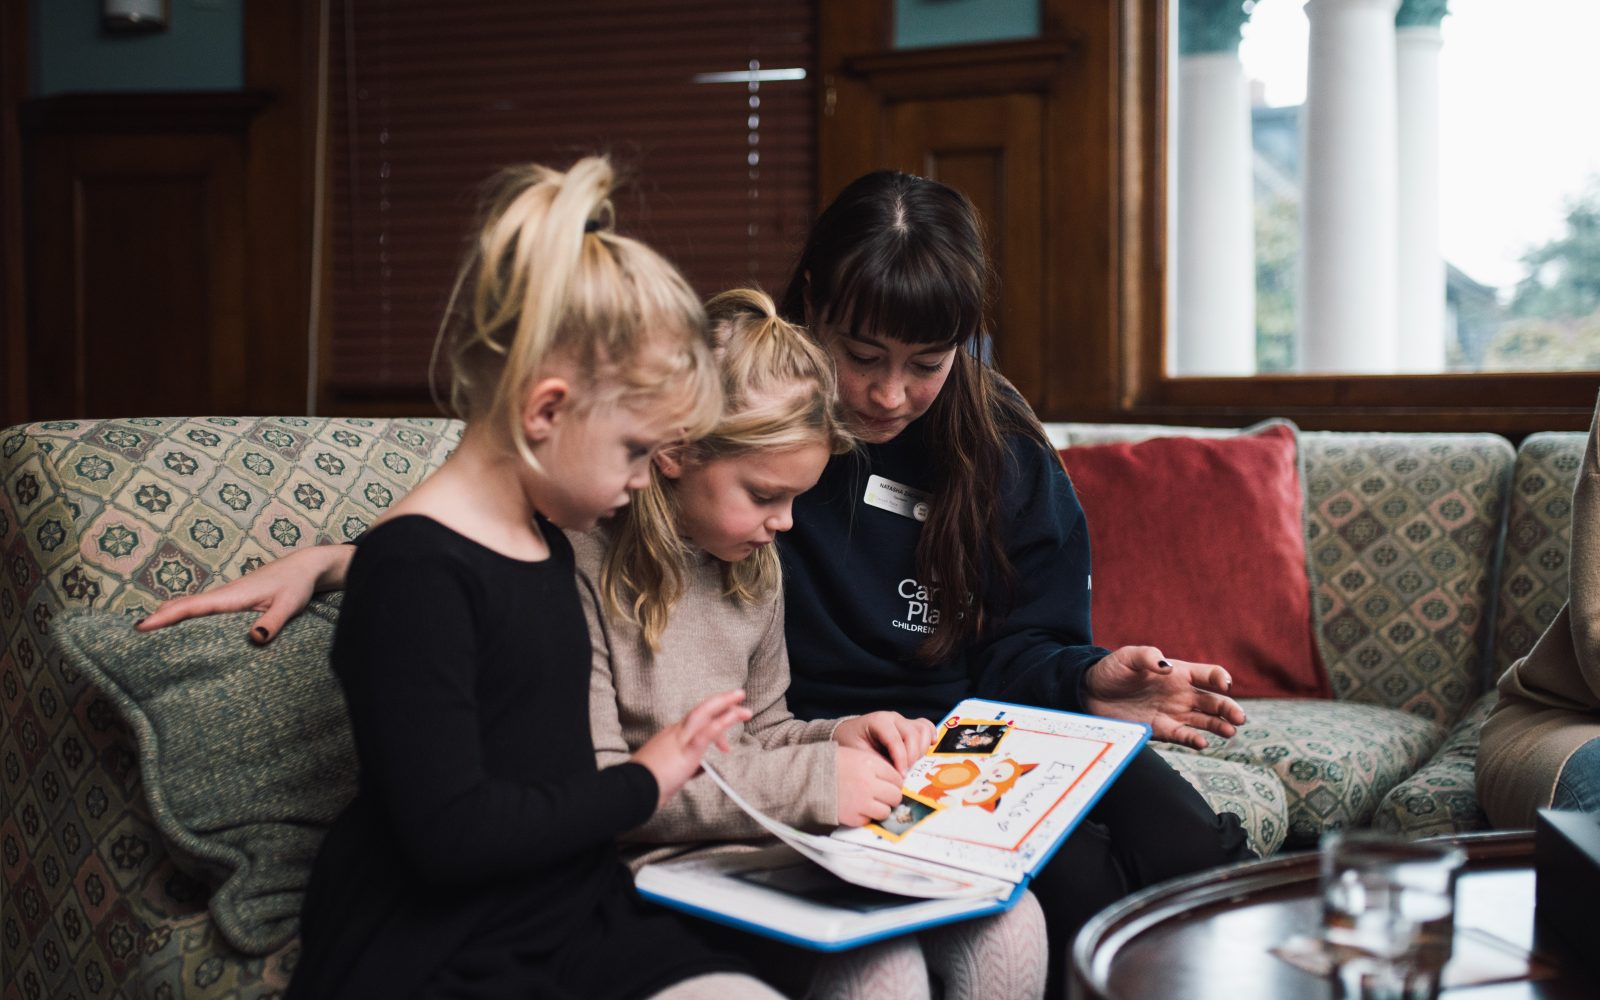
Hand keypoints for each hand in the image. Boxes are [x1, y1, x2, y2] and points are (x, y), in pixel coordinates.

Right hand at [134, 544, 354, 643]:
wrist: (306, 566)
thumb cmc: (297, 585)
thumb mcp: (289, 605)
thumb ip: (273, 623)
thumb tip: (254, 639)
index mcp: (231, 596)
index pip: (192, 607)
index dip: (165, 617)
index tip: (140, 627)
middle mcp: (223, 595)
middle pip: (183, 607)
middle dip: (156, 619)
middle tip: (127, 638)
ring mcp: (226, 598)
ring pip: (190, 608)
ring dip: (167, 619)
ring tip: (141, 637)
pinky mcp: (232, 602)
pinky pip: (201, 610)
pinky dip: (183, 617)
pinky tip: (175, 630)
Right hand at [632, 690, 750, 809]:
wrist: (631, 790)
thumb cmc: (646, 784)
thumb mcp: (669, 772)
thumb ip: (686, 767)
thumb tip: (701, 768)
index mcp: (671, 737)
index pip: (696, 724)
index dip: (714, 726)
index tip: (725, 746)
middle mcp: (675, 732)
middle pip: (701, 711)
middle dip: (722, 703)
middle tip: (740, 696)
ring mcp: (679, 739)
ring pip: (705, 714)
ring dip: (726, 707)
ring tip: (744, 707)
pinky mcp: (686, 750)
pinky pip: (707, 732)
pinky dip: (723, 722)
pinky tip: (735, 716)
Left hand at [833, 711, 936, 773]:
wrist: (848, 733)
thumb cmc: (852, 743)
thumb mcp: (860, 755)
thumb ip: (879, 763)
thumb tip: (897, 777)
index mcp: (878, 721)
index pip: (895, 740)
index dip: (901, 760)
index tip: (901, 776)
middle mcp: (893, 718)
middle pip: (913, 735)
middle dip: (912, 757)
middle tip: (905, 773)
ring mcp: (902, 720)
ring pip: (923, 730)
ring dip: (921, 750)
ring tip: (911, 764)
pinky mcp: (909, 726)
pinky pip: (926, 727)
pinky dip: (930, 737)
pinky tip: (927, 749)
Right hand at [834, 746, 903, 826]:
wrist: (807, 777)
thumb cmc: (831, 764)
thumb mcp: (856, 756)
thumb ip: (877, 767)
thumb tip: (895, 781)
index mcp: (870, 765)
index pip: (897, 778)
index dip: (894, 783)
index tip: (890, 785)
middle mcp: (868, 784)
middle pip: (895, 796)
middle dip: (891, 797)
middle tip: (883, 795)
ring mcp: (861, 802)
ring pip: (885, 811)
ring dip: (880, 808)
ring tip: (870, 803)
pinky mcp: (852, 817)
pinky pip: (869, 821)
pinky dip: (865, 816)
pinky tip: (857, 808)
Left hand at [1083, 646, 1245, 749]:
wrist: (1090, 692)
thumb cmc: (1111, 670)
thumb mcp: (1127, 657)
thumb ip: (1147, 657)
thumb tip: (1168, 667)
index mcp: (1178, 672)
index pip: (1208, 675)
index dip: (1220, 678)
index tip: (1224, 685)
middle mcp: (1181, 693)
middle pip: (1213, 701)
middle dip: (1228, 709)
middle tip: (1239, 718)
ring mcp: (1173, 712)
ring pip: (1204, 721)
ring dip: (1219, 726)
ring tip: (1230, 732)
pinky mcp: (1161, 729)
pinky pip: (1183, 736)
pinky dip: (1194, 740)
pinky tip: (1203, 743)